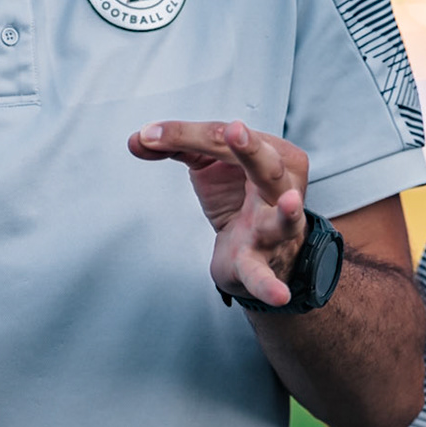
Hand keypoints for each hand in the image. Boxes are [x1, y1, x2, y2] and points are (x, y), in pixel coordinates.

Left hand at [130, 120, 309, 306]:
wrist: (261, 252)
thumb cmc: (238, 197)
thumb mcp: (211, 165)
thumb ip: (178, 147)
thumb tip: (136, 140)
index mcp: (274, 154)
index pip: (226, 140)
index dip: (184, 135)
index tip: (148, 137)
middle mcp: (283, 190)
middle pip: (265, 167)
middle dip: (250, 149)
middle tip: (234, 131)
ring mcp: (276, 230)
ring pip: (282, 220)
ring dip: (286, 213)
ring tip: (289, 203)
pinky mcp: (260, 264)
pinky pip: (264, 276)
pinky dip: (270, 286)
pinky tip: (279, 295)